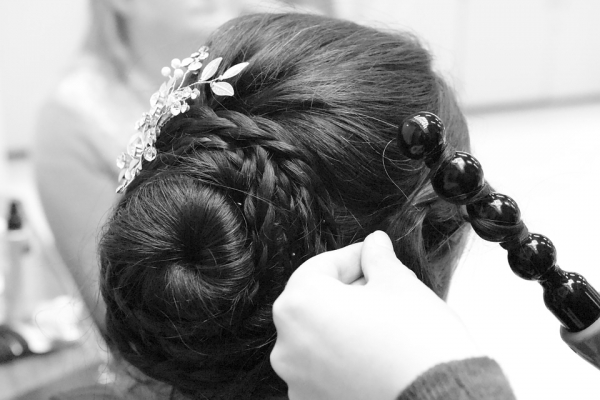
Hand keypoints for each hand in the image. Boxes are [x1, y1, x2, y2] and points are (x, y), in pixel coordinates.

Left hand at [270, 231, 481, 399]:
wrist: (441, 398)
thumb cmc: (418, 342)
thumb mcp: (399, 283)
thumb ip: (378, 258)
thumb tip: (374, 244)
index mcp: (299, 304)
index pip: (320, 267)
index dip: (352, 257)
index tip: (373, 255)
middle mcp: (286, 344)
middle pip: (315, 301)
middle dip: (347, 290)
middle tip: (381, 286)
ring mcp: (296, 378)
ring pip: (317, 335)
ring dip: (343, 323)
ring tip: (380, 321)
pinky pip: (321, 368)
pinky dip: (342, 356)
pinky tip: (373, 352)